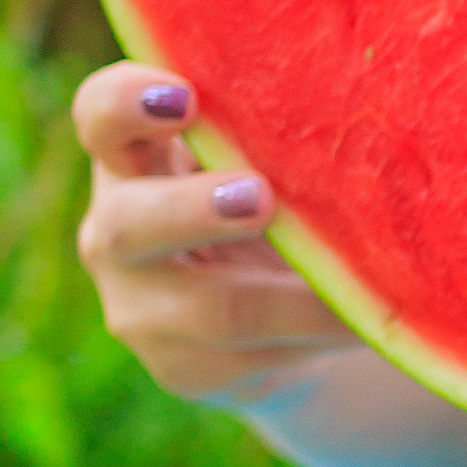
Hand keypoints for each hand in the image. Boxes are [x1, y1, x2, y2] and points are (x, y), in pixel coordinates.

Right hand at [73, 63, 348, 403]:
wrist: (277, 323)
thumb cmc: (267, 205)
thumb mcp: (260, 161)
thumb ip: (270, 134)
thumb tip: (352, 102)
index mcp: (132, 158)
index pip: (101, 117)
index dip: (128, 103)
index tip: (186, 96)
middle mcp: (117, 231)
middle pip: (129, 223)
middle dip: (194, 210)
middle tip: (259, 196)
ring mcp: (142, 309)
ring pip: (207, 309)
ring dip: (286, 298)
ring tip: (348, 283)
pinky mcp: (184, 370)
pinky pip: (255, 356)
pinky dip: (317, 336)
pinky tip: (365, 322)